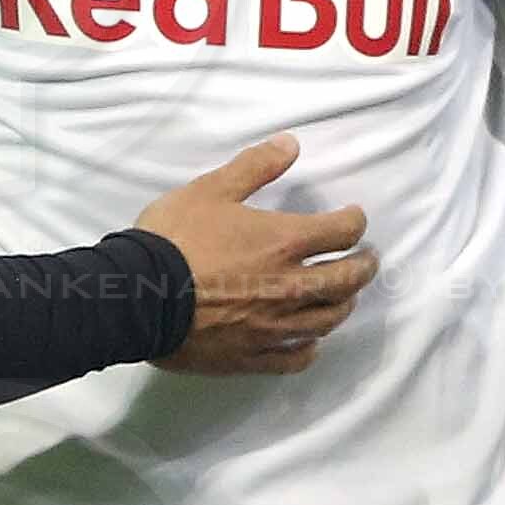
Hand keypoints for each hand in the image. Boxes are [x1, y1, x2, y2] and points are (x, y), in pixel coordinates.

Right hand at [140, 134, 374, 372]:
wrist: (137, 296)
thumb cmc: (174, 239)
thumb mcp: (211, 189)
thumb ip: (255, 167)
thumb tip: (292, 144)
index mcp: (285, 242)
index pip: (342, 231)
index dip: (355, 221)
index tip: (355, 218)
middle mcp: (291, 287)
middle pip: (347, 280)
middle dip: (364, 267)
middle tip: (367, 260)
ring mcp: (275, 327)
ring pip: (328, 320)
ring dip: (343, 305)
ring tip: (345, 298)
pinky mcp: (253, 356)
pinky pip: (295, 359)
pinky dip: (309, 350)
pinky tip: (310, 344)